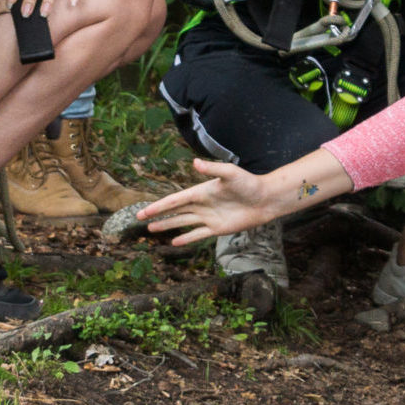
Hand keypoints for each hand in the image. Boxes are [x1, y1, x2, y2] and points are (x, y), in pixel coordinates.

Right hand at [141, 158, 294, 244]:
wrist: (265, 199)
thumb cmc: (248, 183)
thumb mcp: (230, 173)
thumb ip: (212, 169)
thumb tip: (195, 162)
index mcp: (201, 192)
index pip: (174, 201)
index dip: (158, 206)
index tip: (142, 212)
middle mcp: (202, 205)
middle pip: (174, 211)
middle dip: (157, 215)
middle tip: (139, 220)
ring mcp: (208, 217)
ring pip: (183, 223)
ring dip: (168, 226)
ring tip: (152, 230)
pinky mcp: (217, 229)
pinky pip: (198, 235)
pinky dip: (186, 239)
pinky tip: (175, 243)